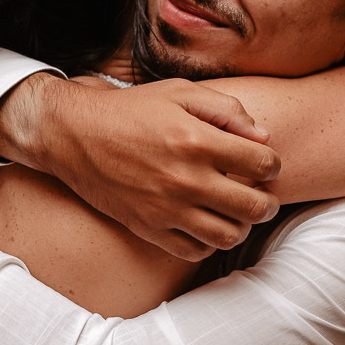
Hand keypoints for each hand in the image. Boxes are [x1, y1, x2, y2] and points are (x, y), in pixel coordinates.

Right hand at [0, 74, 281, 259]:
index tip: (262, 162)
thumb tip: (264, 137)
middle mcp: (186, 179)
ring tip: (233, 211)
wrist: (73, 135)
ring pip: (230, 236)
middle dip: (267, 200)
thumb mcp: (178, 93)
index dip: (271, 163)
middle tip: (259, 193)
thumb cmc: (129, 110)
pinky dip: (208, 242)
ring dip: (241, 225)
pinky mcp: (148, 228)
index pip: (264, 164)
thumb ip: (226, 110)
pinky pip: (195, 251)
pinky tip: (204, 222)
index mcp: (197, 140)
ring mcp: (167, 208)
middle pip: (255, 208)